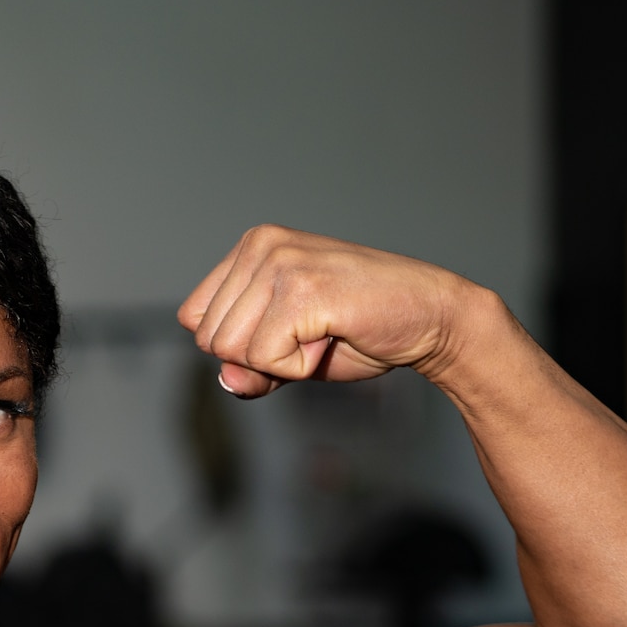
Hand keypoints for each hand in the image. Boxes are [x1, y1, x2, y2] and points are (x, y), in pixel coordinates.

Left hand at [176, 226, 478, 399]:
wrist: (432, 318)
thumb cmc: (360, 331)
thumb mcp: (288, 354)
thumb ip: (248, 367)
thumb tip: (227, 381)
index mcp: (251, 247)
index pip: (194, 319)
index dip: (238, 346)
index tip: (289, 332)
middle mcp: (260, 245)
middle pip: (209, 339)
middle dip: (259, 357)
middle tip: (312, 334)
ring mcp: (280, 262)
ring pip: (231, 351)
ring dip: (280, 361)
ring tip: (323, 332)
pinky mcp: (301, 288)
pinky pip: (264, 359)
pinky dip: (299, 367)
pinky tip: (333, 336)